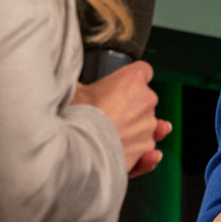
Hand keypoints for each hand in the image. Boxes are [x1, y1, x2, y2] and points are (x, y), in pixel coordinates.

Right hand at [71, 60, 169, 174]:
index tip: (122, 85)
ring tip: (110, 135)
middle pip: (144, 99)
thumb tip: (72, 86)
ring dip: (133, 129)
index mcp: (132, 80)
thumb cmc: (77, 118)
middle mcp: (146, 100)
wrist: (81, 150)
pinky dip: (138, 149)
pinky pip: (146, 146)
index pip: (144, 71)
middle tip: (108, 114)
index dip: (132, 78)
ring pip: (146, 124)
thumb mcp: (74, 91)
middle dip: (130, 106)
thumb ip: (83, 86)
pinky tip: (122, 149)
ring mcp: (149, 125)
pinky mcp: (147, 146)